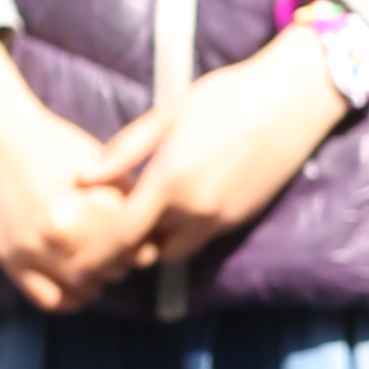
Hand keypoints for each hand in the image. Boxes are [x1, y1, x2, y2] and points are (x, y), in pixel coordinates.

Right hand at [0, 37, 138, 309]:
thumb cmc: (55, 146)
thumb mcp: (102, 163)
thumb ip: (128, 198)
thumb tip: (154, 234)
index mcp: (95, 202)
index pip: (139, 246)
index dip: (142, 245)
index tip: (137, 240)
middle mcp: (66, 228)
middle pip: (116, 270)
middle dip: (120, 262)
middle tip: (114, 251)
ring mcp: (36, 247)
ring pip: (86, 289)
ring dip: (96, 281)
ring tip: (94, 264)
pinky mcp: (11, 260)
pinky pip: (51, 300)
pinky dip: (70, 297)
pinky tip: (74, 281)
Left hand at [88, 36, 350, 270]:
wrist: (294, 100)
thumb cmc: (227, 97)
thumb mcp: (167, 116)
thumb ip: (123, 151)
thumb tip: (81, 178)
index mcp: (169, 183)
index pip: (121, 237)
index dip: (94, 258)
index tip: (74, 271)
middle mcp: (196, 210)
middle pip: (148, 251)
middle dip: (126, 249)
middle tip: (105, 235)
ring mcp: (222, 218)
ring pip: (176, 249)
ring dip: (157, 242)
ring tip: (142, 219)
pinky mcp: (241, 217)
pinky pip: (201, 236)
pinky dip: (183, 230)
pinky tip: (179, 204)